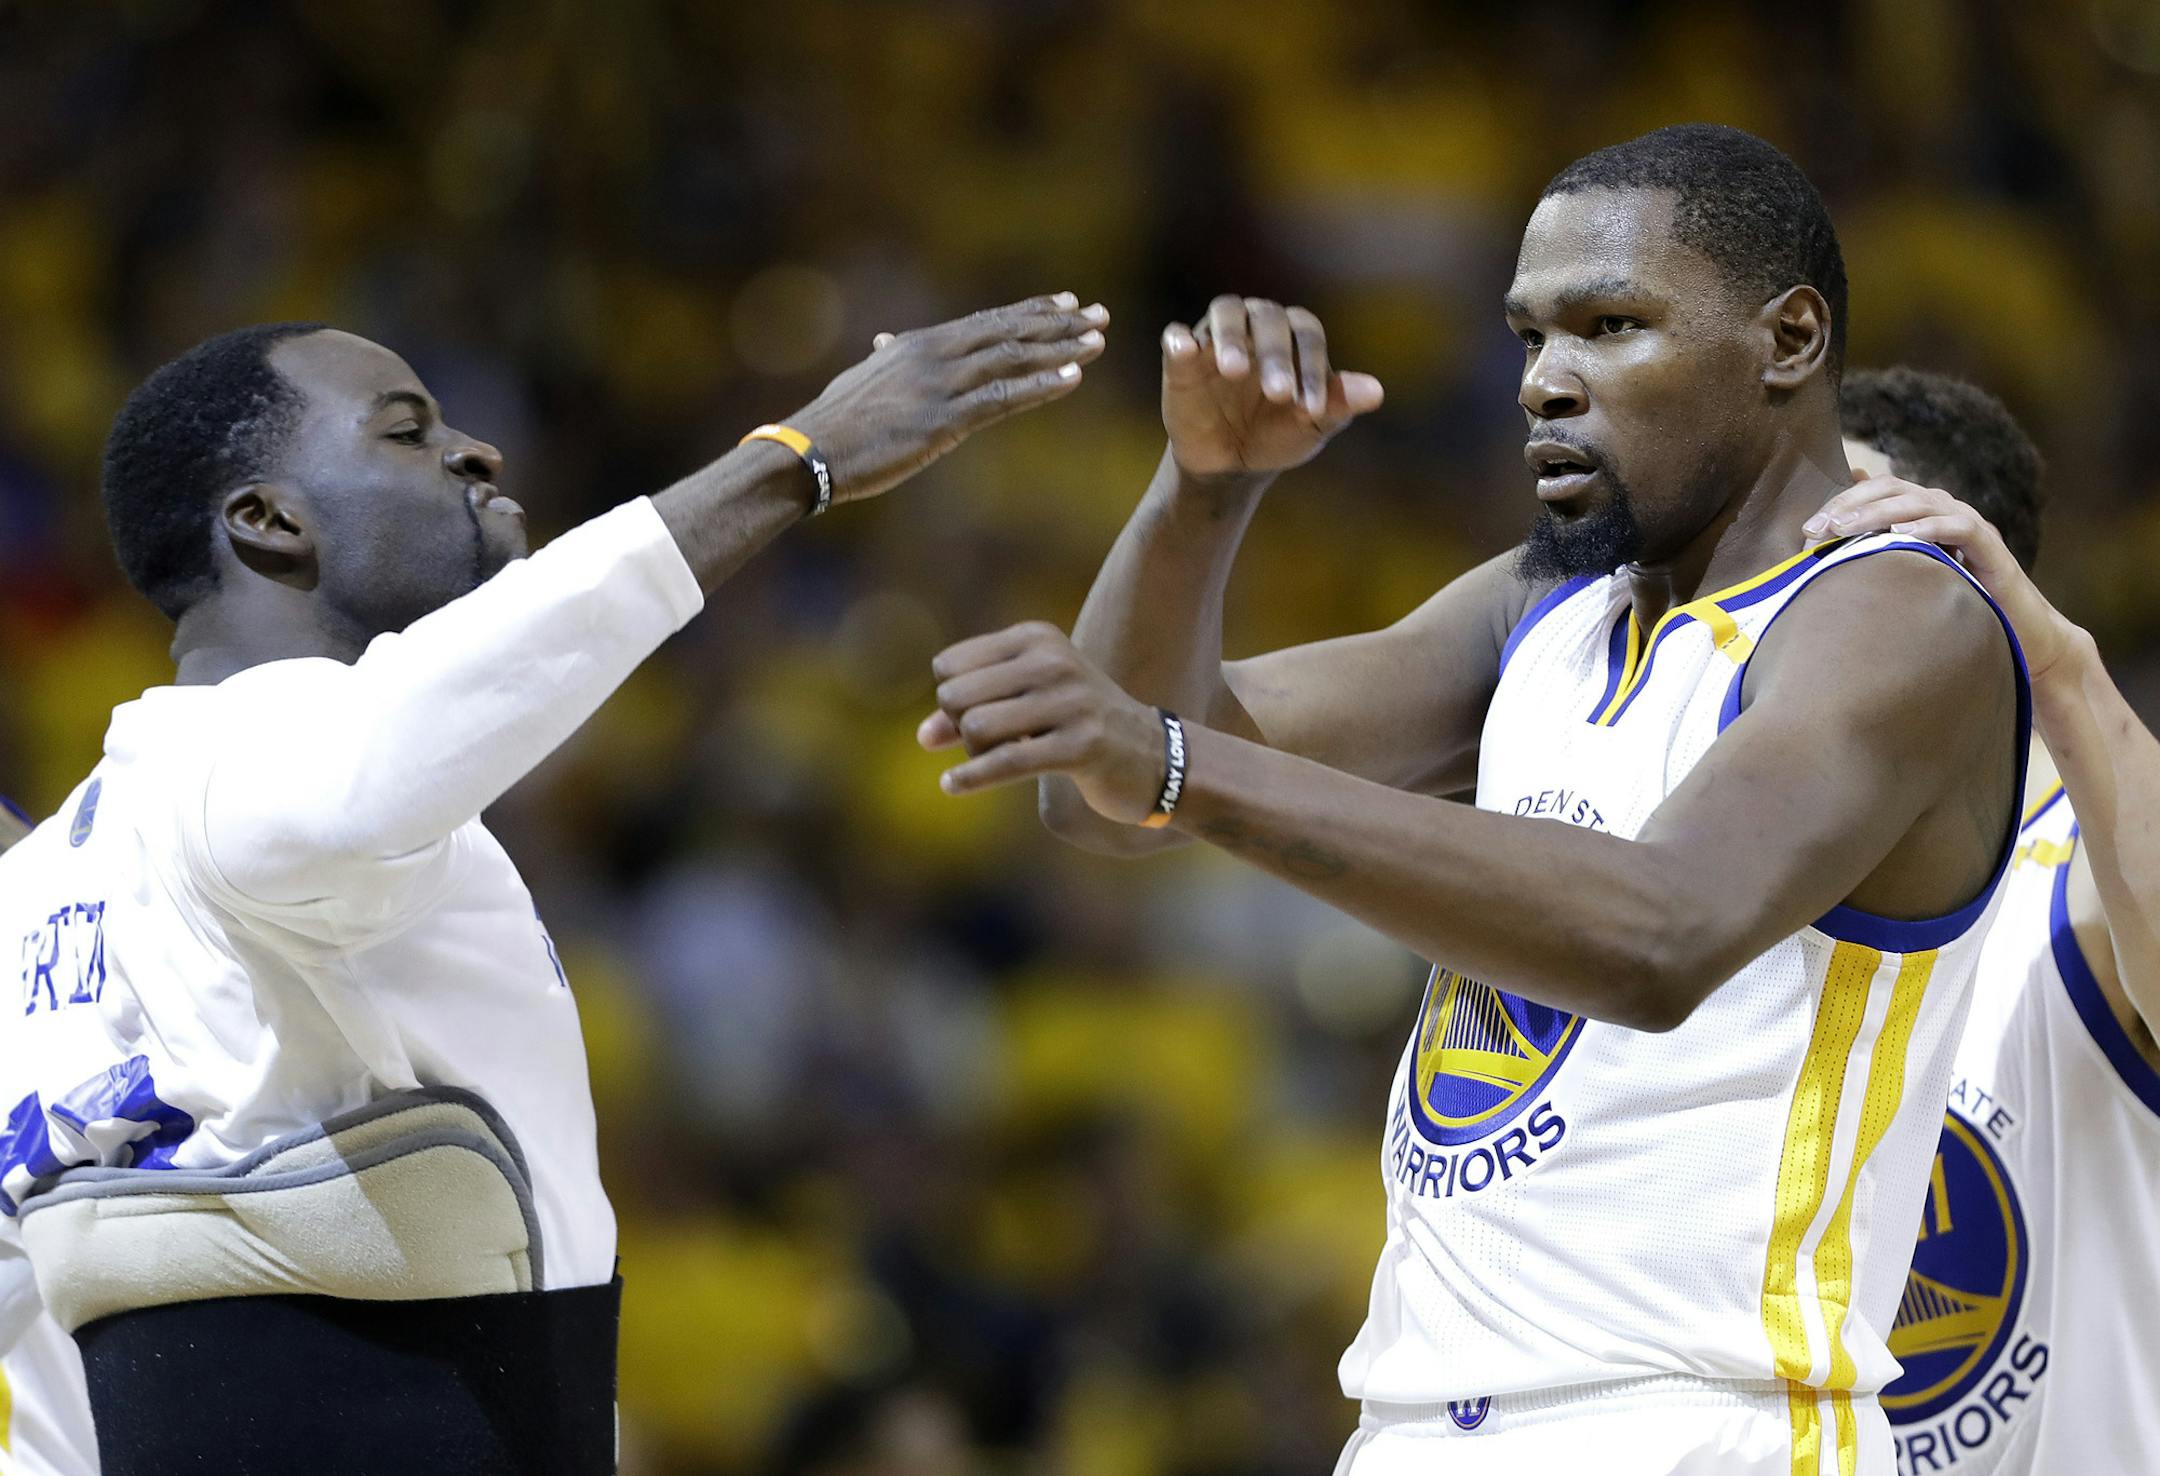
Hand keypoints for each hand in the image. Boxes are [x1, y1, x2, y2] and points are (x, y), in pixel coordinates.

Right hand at [785, 293, 1108, 505]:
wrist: (810, 453)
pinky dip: (1040, 387)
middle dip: (1058, 324)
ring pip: (1012, 359)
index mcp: (918, 345)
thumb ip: (885, 360)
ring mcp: (939, 386)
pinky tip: (1073, 379)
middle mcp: (934, 355)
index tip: (1066, 303)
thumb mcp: (862, 380)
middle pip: (1007, 332)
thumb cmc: (834, 423)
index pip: (985, 322)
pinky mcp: (942, 421)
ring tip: (1098, 342)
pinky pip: (1002, 399)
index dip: (1029, 312)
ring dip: (1060, 350)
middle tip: (1099, 314)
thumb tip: (886, 344)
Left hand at [917, 622, 1169, 823]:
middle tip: (987, 745)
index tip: (972, 719)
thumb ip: (971, 713)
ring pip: (976, 728)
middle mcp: (1054, 661)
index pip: (949, 666)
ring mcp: (1070, 702)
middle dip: (959, 729)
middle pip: (956, 696)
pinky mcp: (1080, 746)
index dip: (951, 700)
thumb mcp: (1025, 706)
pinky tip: (952, 786)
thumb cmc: (1079, 727)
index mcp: (1038, 638)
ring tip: (994, 762)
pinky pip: (1005, 762)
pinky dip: (970, 778)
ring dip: (973, 755)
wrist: (1156, 758)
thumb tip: (922, 736)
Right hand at [1162, 296, 1383, 477]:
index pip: (1307, 336)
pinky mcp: (1182, 356)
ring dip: (1230, 336)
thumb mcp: (1311, 426)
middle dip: (1275, 356)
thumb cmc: (1278, 435)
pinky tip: (1184, 350)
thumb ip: (1339, 404)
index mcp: (1295, 336)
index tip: (1312, 409)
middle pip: (1268, 319)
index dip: (1312, 369)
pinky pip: (1176, 337)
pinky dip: (1179, 340)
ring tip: (1234, 370)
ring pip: (1225, 313)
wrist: (1231, 463)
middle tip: (1278, 394)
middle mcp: (1257, 325)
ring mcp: (1217, 337)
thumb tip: (1377, 393)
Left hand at [1804, 475, 2076, 678]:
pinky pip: (1960, 527)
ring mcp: (1970, 527)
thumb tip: (1829, 548)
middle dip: (1851, 504)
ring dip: (1880, 513)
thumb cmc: (1953, 609)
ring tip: (1847, 528)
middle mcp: (1944, 512)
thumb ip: (1873, 560)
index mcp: (1921, 515)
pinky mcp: (1992, 549)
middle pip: (1893, 490)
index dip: (1841, 503)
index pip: (1876, 491)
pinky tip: (1903, 537)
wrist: (2019, 638)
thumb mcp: (1905, 582)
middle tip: (1818, 528)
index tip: (1807, 530)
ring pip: (1921, 503)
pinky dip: (1930, 527)